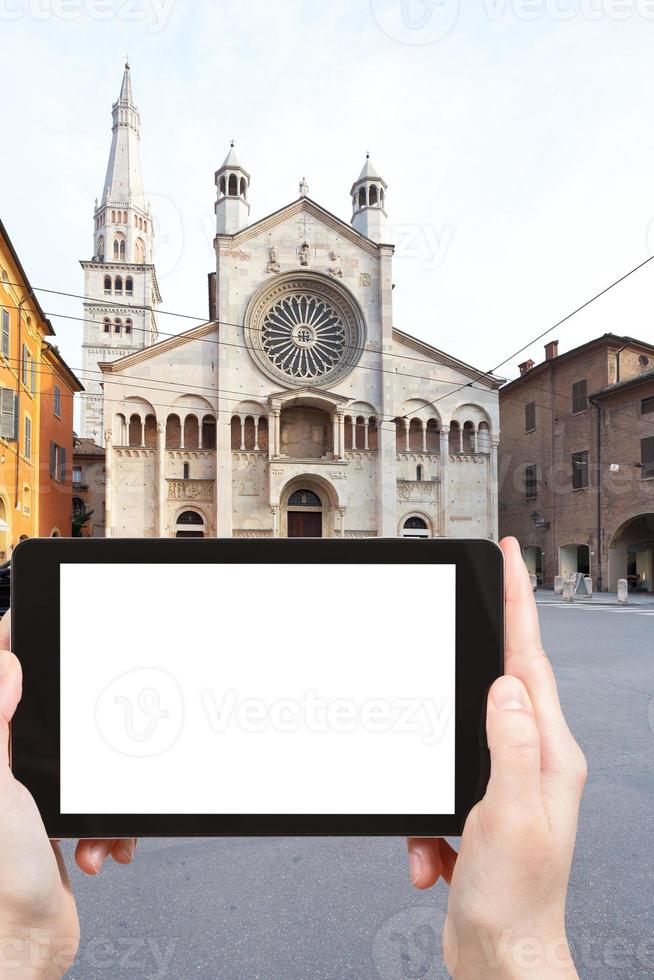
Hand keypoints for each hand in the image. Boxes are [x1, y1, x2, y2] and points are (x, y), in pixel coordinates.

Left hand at [0, 612, 136, 977]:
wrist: (24, 953)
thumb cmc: (1, 886)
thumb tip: (4, 663)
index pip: (4, 681)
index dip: (18, 649)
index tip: (43, 621)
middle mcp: (6, 768)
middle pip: (53, 716)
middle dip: (88, 734)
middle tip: (97, 740)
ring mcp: (32, 792)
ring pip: (85, 758)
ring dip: (103, 794)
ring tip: (93, 828)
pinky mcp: (58, 817)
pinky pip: (99, 797)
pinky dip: (110, 821)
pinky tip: (101, 845)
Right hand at [407, 537, 586, 978]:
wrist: (503, 959)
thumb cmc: (516, 900)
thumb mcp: (509, 815)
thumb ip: (509, 744)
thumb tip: (505, 685)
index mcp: (550, 753)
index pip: (530, 660)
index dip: (519, 603)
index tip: (509, 559)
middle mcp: (534, 760)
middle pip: (498, 686)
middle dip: (473, 663)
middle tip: (463, 623)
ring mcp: (507, 783)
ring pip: (458, 738)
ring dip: (433, 781)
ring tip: (435, 837)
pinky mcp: (479, 806)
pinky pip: (440, 786)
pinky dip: (424, 821)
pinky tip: (431, 858)